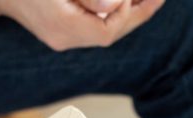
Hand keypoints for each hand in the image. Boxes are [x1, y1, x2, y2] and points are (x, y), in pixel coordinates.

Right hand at [0, 0, 164, 50]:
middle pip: (108, 34)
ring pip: (102, 30)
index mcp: (61, 26)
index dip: (133, 13)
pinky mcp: (57, 29)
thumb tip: (115, 4)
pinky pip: (92, 26)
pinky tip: (121, 2)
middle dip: (135, 14)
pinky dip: (110, 14)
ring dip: (125, 13)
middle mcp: (61, 38)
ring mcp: (58, 36)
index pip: (108, 30)